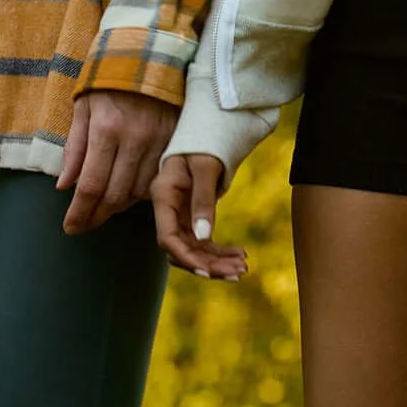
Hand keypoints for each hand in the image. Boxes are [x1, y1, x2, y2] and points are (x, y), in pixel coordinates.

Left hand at [55, 90, 176, 234]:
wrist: (149, 55)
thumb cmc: (108, 82)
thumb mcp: (83, 109)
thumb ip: (74, 149)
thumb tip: (64, 186)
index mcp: (106, 129)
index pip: (91, 185)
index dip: (80, 213)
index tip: (70, 228)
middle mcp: (135, 138)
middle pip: (116, 195)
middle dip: (96, 216)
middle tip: (84, 225)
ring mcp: (158, 140)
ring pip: (139, 192)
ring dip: (118, 207)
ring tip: (104, 209)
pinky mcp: (174, 139)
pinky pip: (157, 178)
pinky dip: (141, 192)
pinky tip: (128, 192)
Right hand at [153, 153, 247, 279]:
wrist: (205, 133)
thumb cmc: (203, 144)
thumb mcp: (205, 167)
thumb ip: (203, 200)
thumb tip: (203, 237)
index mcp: (163, 196)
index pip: (167, 237)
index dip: (185, 257)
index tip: (208, 272)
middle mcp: (167, 209)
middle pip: (182, 248)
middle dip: (209, 264)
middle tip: (239, 272)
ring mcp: (179, 215)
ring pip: (194, 249)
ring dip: (217, 261)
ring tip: (243, 269)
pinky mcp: (191, 217)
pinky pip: (203, 241)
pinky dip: (220, 251)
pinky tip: (239, 256)